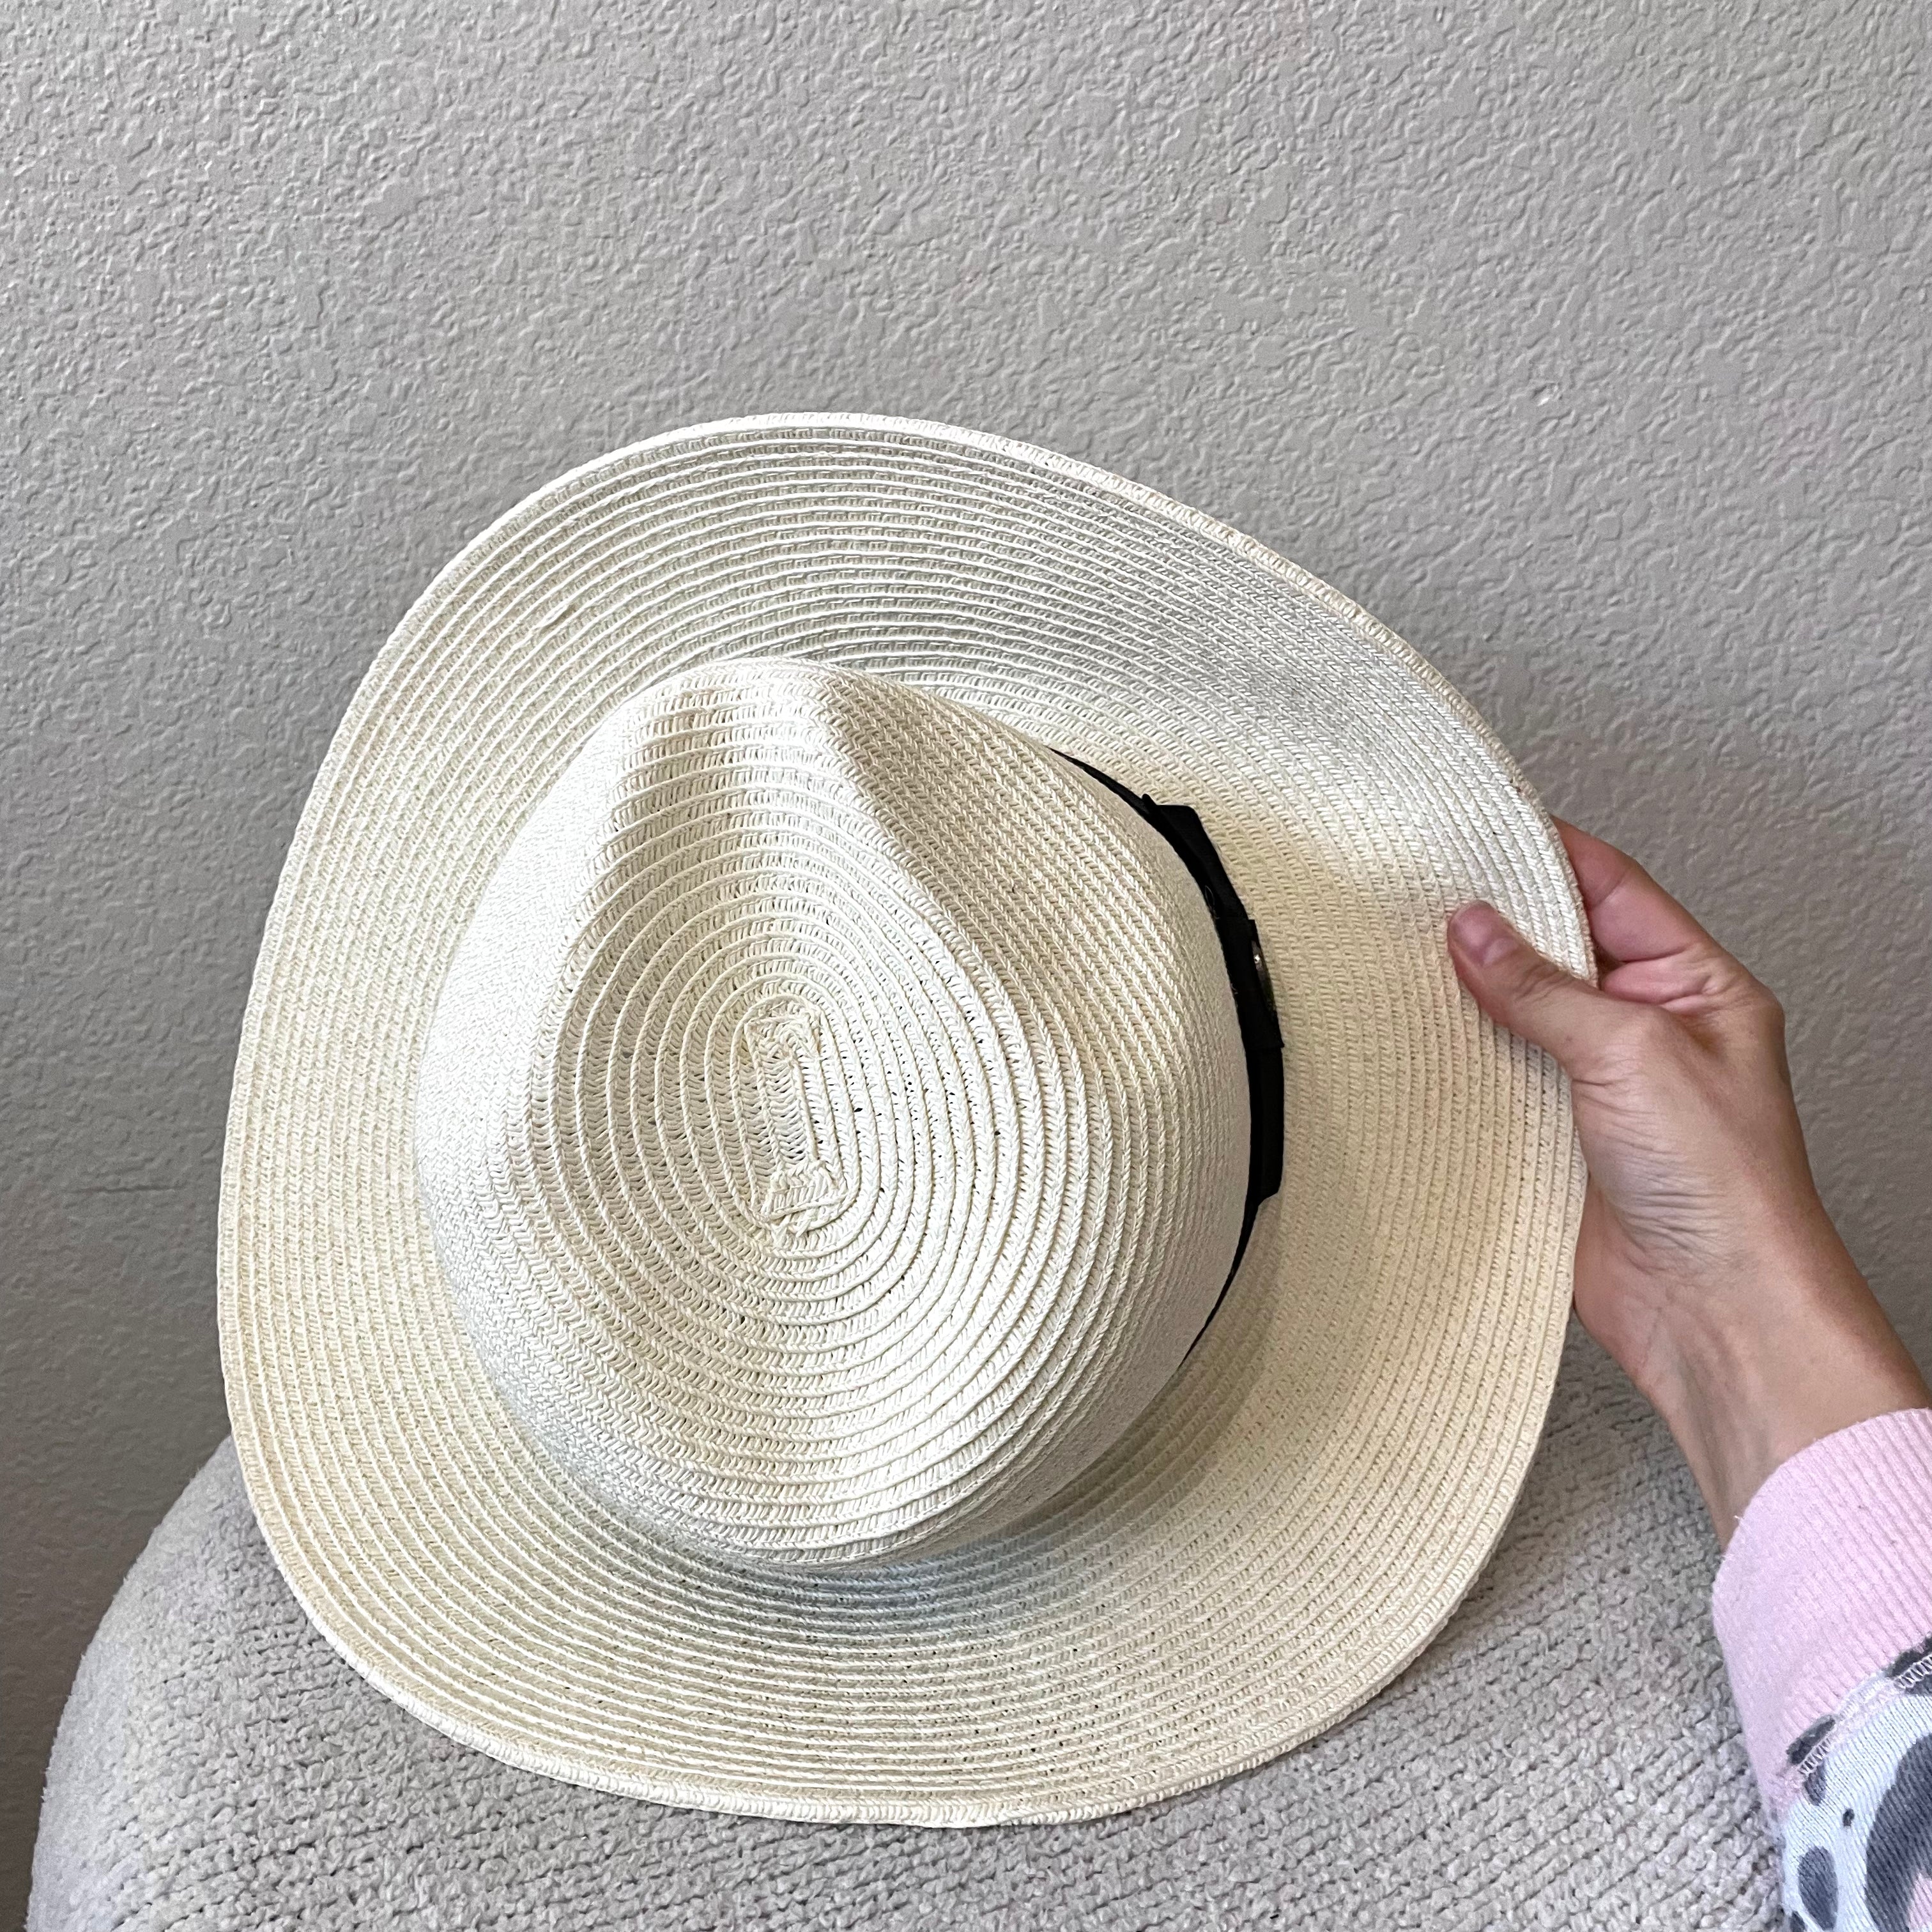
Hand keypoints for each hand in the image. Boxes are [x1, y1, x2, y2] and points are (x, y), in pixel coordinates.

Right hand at [1446, 821, 1927, 1542]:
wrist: (1713, 1310)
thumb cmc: (1727, 1187)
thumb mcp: (1634, 1051)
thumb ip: (1544, 987)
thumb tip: (1473, 928)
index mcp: (1696, 986)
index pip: (1611, 890)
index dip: (1544, 854)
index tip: (1476, 832)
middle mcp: (1648, 1029)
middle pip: (1555, 949)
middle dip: (1492, 923)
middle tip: (1420, 894)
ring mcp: (1598, 1086)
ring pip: (1517, 1016)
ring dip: (1466, 995)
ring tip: (1402, 959)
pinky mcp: (1553, 1140)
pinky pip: (1495, 1082)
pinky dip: (1454, 1062)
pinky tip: (1414, 1043)